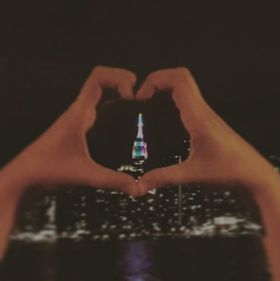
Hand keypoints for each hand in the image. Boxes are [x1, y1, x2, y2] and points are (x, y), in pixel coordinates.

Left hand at [5, 66, 140, 195]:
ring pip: (101, 91)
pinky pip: (100, 106)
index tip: (132, 95)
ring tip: (138, 103)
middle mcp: (80, 110)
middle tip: (141, 96)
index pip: (98, 77)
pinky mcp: (80, 127)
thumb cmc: (48, 172)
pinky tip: (127, 120)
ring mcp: (79, 117)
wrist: (24, 177)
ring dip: (119, 90)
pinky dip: (115, 104)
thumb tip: (139, 189)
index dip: (119, 78)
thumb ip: (112, 181)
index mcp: (79, 112)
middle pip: (103, 79)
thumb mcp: (84, 175)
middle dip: (124, 80)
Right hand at [137, 68, 279, 193]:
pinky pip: (188, 101)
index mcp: (199, 117)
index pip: (179, 80)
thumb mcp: (193, 175)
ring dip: (164, 89)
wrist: (254, 175)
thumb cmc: (230, 172)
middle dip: (156, 81)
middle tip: (140, 99)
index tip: (140, 98)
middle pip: (180, 77)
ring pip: (185, 88)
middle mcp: (204, 111)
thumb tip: (137, 187)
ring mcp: (207, 115)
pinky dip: (172, 101)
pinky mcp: (208, 123)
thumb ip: (163, 178)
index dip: (155, 80)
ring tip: (146, 105)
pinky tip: (162, 118)